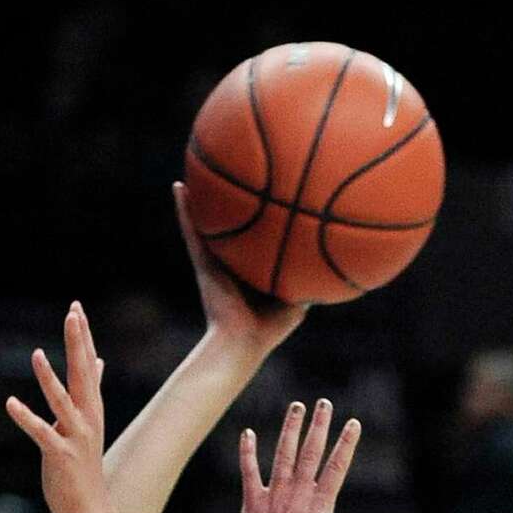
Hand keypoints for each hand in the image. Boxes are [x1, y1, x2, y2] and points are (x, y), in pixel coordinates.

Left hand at [6, 302, 110, 512]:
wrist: (90, 510)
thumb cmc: (84, 467)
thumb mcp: (88, 423)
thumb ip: (91, 391)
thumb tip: (98, 362)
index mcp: (91, 410)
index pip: (89, 366)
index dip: (83, 337)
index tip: (77, 308)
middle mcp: (87, 419)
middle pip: (82, 375)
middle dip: (78, 344)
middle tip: (74, 313)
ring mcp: (75, 437)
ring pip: (62, 402)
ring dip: (50, 378)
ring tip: (37, 354)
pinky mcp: (59, 455)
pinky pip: (41, 433)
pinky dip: (25, 417)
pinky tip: (10, 402)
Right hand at [174, 182, 305, 359]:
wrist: (241, 343)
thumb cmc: (270, 330)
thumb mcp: (298, 302)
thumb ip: (310, 280)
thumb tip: (335, 257)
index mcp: (252, 271)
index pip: (257, 240)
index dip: (261, 220)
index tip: (267, 194)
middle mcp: (232, 263)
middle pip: (231, 227)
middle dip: (231, 203)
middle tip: (232, 172)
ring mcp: (215, 262)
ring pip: (207, 225)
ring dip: (201, 200)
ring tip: (198, 168)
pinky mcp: (203, 265)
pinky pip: (191, 233)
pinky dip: (183, 211)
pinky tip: (178, 187)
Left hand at [236, 399, 391, 512]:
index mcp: (319, 506)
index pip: (336, 467)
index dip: (346, 444)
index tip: (353, 423)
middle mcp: (297, 495)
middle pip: (311, 452)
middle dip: (319, 426)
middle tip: (324, 403)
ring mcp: (274, 496)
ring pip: (283, 455)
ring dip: (290, 429)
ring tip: (296, 407)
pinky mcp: (252, 503)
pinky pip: (249, 471)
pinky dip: (248, 452)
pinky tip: (248, 433)